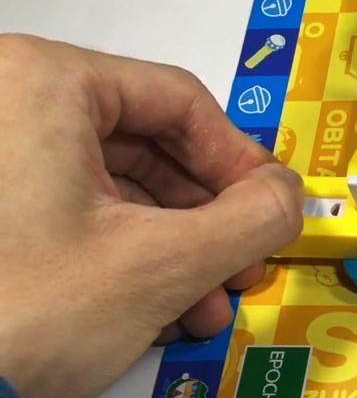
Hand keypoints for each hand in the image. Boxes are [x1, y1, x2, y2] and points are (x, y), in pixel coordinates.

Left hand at [0, 35, 303, 397]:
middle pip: (150, 145)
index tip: (269, 206)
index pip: (180, 101)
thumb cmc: (16, 315)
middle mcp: (7, 102)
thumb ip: (252, 218)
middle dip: (206, 218)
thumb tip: (288, 197)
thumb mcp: (163, 263)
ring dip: (173, 246)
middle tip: (240, 263)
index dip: (240, 161)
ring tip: (201, 302)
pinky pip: (73, 210)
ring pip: (115, 184)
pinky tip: (154, 308)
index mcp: (41, 82)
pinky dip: (123, 254)